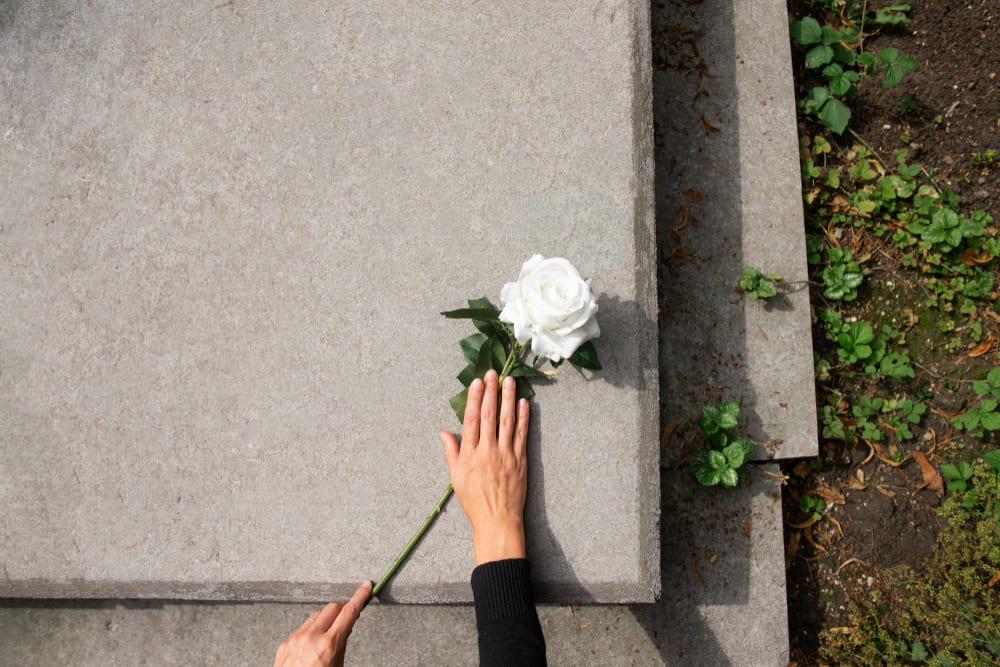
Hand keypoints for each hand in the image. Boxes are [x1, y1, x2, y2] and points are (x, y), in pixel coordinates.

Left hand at [273, 580, 371, 666]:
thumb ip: (342, 645)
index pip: (349, 612)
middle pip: (331, 607)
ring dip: (325, 620)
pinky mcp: (284, 644)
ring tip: (327, 638)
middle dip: (341, 609)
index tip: (366, 586)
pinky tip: (311, 647)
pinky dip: (310, 632)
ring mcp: (295, 639)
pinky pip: (301, 628)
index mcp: (328, 645)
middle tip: (347, 618)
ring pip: (315, 616)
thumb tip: (346, 627)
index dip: (360, 596)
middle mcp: (310, 638)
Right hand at [442, 369, 529, 564]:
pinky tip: (523, 403)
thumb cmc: (474, 501)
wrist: (498, 520)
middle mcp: (488, 451)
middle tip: (491, 373)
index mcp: (470, 454)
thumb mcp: (456, 477)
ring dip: (508, 398)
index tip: (476, 382)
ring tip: (509, 381)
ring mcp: (506, 454)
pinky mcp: (520, 460)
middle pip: (490, 415)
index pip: (472, 420)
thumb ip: (451, 452)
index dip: (474, 399)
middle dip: (490, 392)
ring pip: (507, 420)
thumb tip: (443, 432)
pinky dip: (523, 417)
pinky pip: (522, 434)